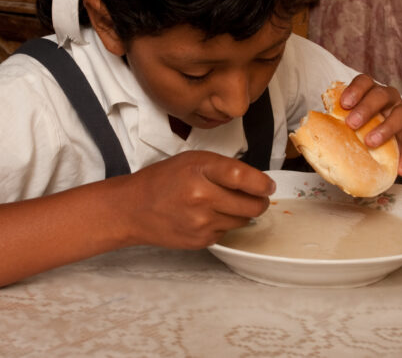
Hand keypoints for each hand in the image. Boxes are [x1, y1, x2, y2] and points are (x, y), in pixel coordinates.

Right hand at [115, 151, 274, 248]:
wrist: (133, 209)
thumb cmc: (163, 180)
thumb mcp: (192, 161)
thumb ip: (223, 168)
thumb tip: (256, 182)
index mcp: (200, 170)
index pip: (243, 177)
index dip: (262, 184)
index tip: (268, 186)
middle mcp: (202, 196)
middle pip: (251, 205)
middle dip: (258, 202)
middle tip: (256, 198)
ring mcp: (201, 222)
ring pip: (243, 221)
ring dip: (241, 213)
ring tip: (223, 204)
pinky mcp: (200, 240)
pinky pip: (227, 233)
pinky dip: (223, 224)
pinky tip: (206, 216)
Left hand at [338, 74, 401, 176]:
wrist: (393, 139)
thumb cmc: (364, 129)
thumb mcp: (352, 124)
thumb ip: (336, 126)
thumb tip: (310, 141)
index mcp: (370, 92)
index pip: (364, 82)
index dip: (355, 90)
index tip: (344, 103)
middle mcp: (390, 98)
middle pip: (381, 95)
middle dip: (366, 107)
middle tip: (352, 124)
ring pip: (401, 113)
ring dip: (386, 127)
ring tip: (371, 142)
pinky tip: (401, 169)